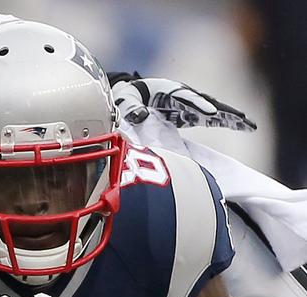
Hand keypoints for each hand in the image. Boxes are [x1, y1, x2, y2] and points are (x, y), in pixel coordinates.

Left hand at [113, 78, 256, 130]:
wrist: (132, 95)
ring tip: (250, 125)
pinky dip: (226, 122)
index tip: (211, 113)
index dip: (199, 105)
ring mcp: (188, 105)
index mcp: (168, 90)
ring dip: (231, 118)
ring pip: (213, 111)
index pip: (186, 98)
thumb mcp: (126, 101)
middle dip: (223, 111)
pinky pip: (211, 119)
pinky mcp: (190, 115)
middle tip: (242, 118)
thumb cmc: (129, 97)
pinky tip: (244, 127)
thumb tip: (141, 115)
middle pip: (207, 103)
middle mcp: (183, 95)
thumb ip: (133, 109)